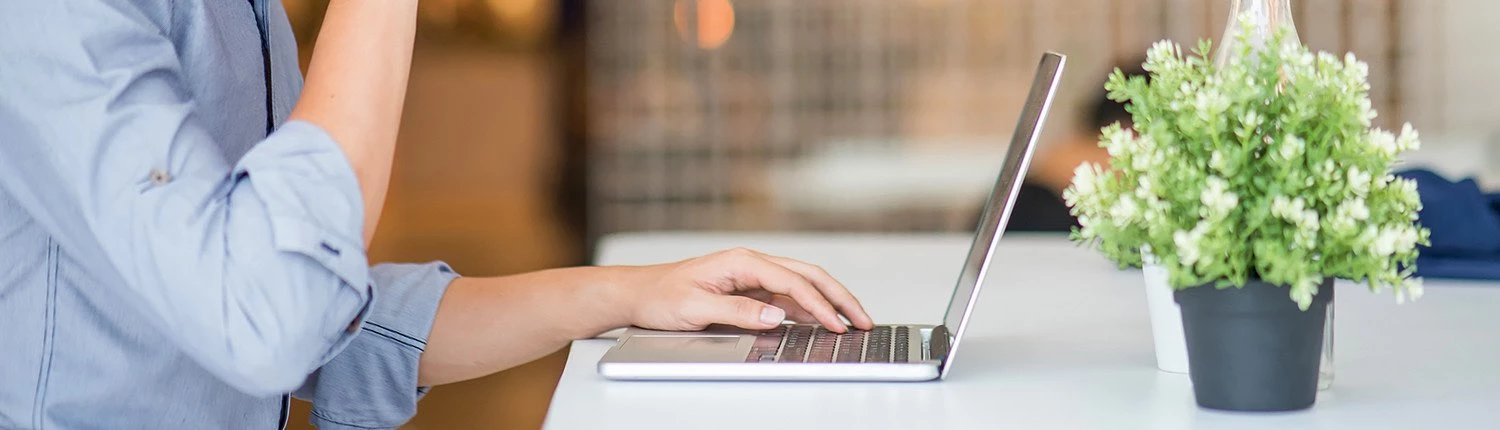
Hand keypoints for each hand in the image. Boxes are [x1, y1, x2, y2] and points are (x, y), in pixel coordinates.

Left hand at [619, 248, 874, 332]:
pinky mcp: (750, 290)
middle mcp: (751, 264)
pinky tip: (822, 322)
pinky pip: (787, 297)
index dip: (818, 303)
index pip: (791, 280)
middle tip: (863, 318)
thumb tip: (775, 316)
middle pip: (807, 275)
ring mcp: (752, 276)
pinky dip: (809, 309)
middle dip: (838, 297)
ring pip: (802, 285)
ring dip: (828, 302)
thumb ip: (737, 311)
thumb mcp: (695, 307)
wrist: (639, 293)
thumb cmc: (661, 295)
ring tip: (853, 322)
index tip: (836, 323)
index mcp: (741, 261)